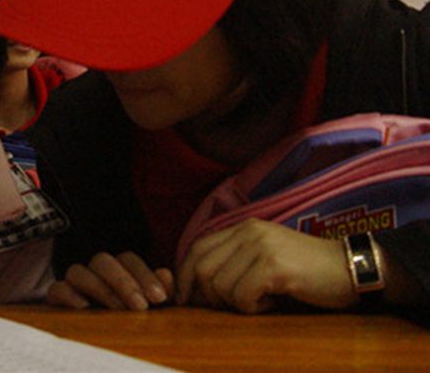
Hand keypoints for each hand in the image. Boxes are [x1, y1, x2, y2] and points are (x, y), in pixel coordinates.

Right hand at [46, 252, 173, 310]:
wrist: (103, 343)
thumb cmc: (132, 322)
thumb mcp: (151, 309)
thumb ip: (160, 292)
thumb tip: (165, 274)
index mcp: (118, 270)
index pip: (128, 259)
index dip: (144, 275)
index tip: (159, 297)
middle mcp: (94, 273)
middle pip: (103, 261)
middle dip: (123, 282)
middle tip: (141, 306)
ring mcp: (74, 284)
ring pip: (78, 271)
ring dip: (99, 288)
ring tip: (118, 310)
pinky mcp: (57, 300)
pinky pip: (57, 289)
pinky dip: (69, 295)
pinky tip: (85, 308)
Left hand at [176, 218, 356, 312]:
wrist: (351, 268)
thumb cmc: (307, 271)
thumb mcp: (264, 257)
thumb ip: (234, 263)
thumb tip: (196, 289)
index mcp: (243, 227)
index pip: (197, 248)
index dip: (185, 276)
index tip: (186, 299)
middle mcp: (248, 231)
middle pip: (201, 268)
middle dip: (209, 296)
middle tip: (235, 306)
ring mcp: (261, 246)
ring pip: (220, 285)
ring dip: (236, 303)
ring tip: (261, 301)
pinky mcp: (274, 266)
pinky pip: (242, 296)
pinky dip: (252, 308)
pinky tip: (272, 303)